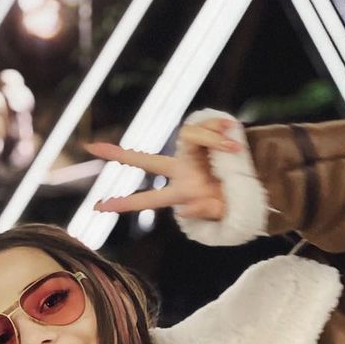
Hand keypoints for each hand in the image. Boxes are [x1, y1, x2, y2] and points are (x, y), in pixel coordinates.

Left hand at [85, 116, 240, 220]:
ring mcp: (191, 156)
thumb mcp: (221, 213)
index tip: (97, 203)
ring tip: (233, 147)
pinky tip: (232, 137)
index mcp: (182, 188)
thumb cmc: (234, 202)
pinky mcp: (205, 141)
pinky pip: (209, 131)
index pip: (149, 192)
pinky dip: (222, 134)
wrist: (254, 186)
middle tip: (90, 149)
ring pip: (188, 138)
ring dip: (213, 141)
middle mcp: (181, 170)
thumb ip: (202, 213)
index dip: (125, 199)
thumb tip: (183, 209)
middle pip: (147, 161)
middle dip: (121, 157)